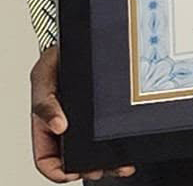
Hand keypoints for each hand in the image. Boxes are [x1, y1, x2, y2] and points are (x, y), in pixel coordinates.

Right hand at [29, 46, 133, 181]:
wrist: (87, 37)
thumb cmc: (59, 57)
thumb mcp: (43, 76)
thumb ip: (44, 102)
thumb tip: (57, 126)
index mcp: (48, 123)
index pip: (47, 158)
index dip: (57, 170)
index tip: (72, 172)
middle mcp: (71, 125)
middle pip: (77, 159)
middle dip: (89, 168)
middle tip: (102, 169)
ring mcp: (92, 120)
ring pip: (99, 151)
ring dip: (110, 162)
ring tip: (121, 165)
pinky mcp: (111, 112)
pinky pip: (116, 134)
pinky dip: (124, 144)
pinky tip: (131, 149)